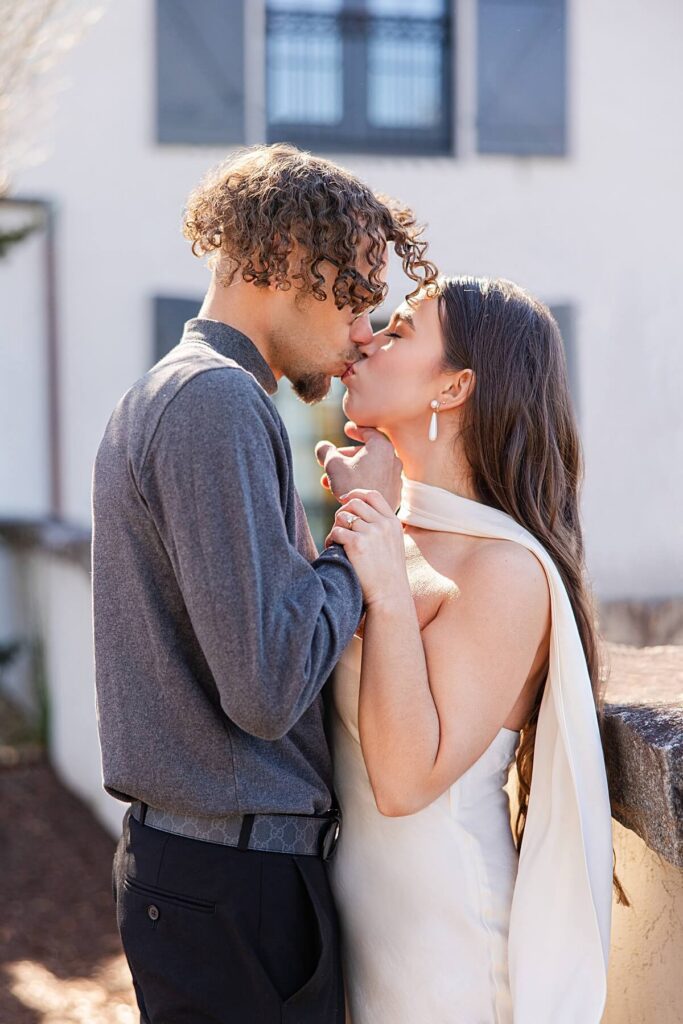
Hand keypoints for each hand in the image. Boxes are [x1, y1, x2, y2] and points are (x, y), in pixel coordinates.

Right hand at [315, 423, 402, 511]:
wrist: (368, 516)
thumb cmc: (351, 486)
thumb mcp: (333, 465)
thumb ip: (326, 451)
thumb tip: (322, 446)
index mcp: (381, 447)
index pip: (368, 432)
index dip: (356, 430)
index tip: (348, 429)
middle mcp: (393, 460)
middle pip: (369, 452)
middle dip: (348, 456)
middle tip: (335, 458)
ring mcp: (396, 477)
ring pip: (371, 468)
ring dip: (352, 470)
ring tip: (333, 479)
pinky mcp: (395, 492)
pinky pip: (377, 481)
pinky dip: (363, 481)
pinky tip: (349, 489)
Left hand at [324, 489, 409, 607]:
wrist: (389, 595)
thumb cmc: (388, 575)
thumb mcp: (393, 545)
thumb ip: (382, 528)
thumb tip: (360, 515)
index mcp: (393, 522)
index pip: (373, 495)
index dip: (356, 493)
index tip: (345, 500)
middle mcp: (383, 524)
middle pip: (355, 503)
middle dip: (342, 511)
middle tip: (339, 526)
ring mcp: (371, 533)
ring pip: (343, 515)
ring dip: (335, 525)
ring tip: (336, 539)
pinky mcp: (357, 544)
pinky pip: (336, 531)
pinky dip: (330, 539)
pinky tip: (333, 548)